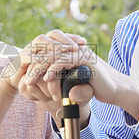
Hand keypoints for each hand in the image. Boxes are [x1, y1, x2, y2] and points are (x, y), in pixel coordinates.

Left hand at [22, 31, 138, 119]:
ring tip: (30, 82)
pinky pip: (64, 61)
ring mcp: (79, 52)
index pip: (46, 53)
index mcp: (69, 51)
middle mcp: (73, 48)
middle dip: (32, 66)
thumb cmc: (94, 87)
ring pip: (52, 56)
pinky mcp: (84, 59)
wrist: (115, 90)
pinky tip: (46, 80)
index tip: (23, 76)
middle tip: (23, 80)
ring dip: (39, 70)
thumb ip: (60, 82)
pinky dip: (53, 70)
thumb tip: (42, 84)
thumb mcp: (73, 85)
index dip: (33, 63)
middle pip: (46, 52)